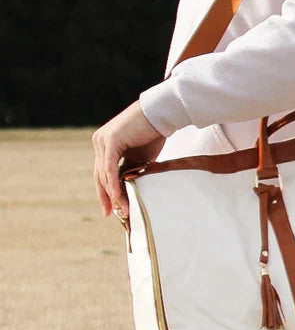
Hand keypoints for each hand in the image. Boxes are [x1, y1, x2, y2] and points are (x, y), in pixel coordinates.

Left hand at [92, 102, 162, 221]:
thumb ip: (131, 169)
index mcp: (104, 144)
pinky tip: (117, 196)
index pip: (102, 172)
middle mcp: (99, 142)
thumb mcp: (140, 157)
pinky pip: (109, 168)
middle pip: (99, 175)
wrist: (161, 115)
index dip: (106, 192)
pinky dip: (113, 183)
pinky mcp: (110, 141)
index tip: (111, 209)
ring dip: (113, 193)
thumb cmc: (154, 133)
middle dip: (106, 196)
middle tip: (112, 214)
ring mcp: (102, 141)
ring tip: (122, 209)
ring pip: (104, 173)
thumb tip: (130, 187)